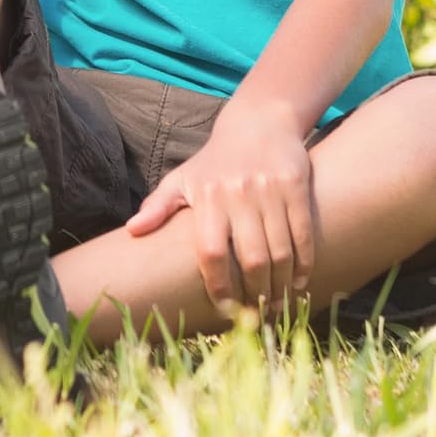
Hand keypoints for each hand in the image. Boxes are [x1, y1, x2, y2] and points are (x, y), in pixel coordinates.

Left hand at [125, 101, 314, 314]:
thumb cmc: (214, 161)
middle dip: (256, 293)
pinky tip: (298, 282)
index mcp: (206, 197)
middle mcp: (237, 194)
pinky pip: (302, 235)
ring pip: (280, 252)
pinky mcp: (295, 187)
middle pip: (251, 259)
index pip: (210, 252)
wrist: (258, 124)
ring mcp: (269, 191)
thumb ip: (158, 206)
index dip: (219, 285)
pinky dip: (304, 264)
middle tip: (257, 312)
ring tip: (277, 303)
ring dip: (281, 285)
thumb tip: (131, 231)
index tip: (224, 308)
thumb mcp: (182, 179)